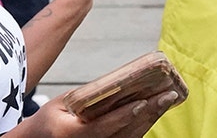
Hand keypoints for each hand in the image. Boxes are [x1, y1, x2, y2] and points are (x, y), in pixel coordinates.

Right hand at [13, 88, 181, 137]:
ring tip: (166, 100)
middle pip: (123, 133)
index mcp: (72, 135)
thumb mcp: (61, 103)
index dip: (123, 116)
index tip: (142, 102)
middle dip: (147, 114)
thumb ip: (87, 96)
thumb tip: (119, 84)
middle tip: (167, 96)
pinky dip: (142, 125)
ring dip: (150, 119)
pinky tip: (154, 110)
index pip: (102, 127)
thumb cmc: (49, 119)